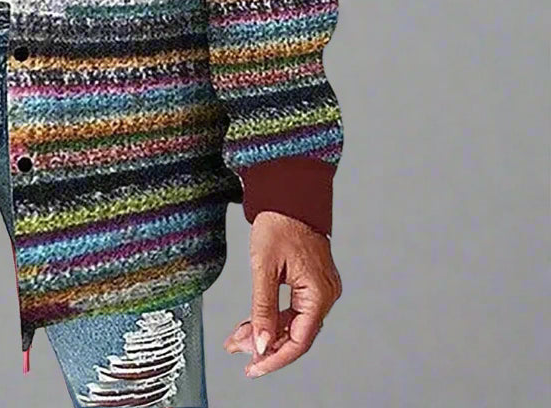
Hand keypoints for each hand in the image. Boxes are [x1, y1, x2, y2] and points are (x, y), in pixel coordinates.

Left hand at [222, 210, 341, 377]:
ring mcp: (320, 289)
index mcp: (319, 293)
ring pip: (292, 322)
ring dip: (265, 330)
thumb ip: (262, 308)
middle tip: (238, 351)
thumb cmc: (279, 224)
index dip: (275, 357)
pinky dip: (272, 315)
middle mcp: (325, 294)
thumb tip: (260, 343)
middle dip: (265, 344)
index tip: (254, 367)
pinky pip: (293, 308)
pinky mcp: (311, 282)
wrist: (288, 195)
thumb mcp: (264, 267)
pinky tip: (251, 323)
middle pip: (295, 334)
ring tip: (237, 338)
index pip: (299, 340)